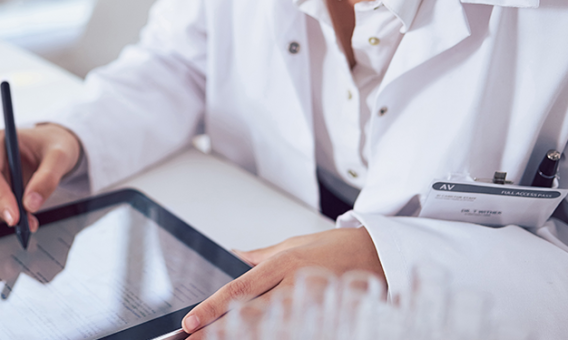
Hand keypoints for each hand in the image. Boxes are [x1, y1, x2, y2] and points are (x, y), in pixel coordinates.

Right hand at [0, 123, 81, 229]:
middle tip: (29, 223)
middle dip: (3, 210)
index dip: (0, 198)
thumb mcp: (59, 157)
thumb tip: (30, 204)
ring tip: (27, 215)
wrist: (50, 146)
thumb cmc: (52, 145)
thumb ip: (48, 178)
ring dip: (0, 214)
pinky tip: (17, 210)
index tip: (16, 218)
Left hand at [182, 227, 384, 333]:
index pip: (239, 288)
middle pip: (249, 313)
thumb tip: (236, 254)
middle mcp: (294, 285)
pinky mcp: (327, 319)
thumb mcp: (295, 242)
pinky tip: (257, 339)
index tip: (192, 321)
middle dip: (219, 329)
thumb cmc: (339, 247)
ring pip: (270, 327)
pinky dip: (275, 336)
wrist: (381, 254)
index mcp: (283, 263)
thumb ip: (262, 255)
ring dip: (243, 337)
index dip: (213, 307)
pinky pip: (295, 332)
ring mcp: (311, 304)